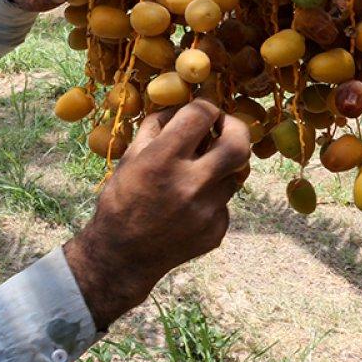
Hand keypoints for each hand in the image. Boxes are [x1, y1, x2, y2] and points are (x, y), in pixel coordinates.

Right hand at [62, 100, 250, 329]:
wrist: (124, 255)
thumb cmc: (122, 200)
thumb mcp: (130, 157)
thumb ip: (156, 126)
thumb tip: (180, 106)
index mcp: (163, 160)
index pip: (201, 115)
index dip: (205, 106)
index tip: (202, 111)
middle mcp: (190, 184)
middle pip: (239, 143)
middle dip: (235, 126)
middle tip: (223, 127)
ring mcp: (207, 211)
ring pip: (235, 173)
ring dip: (221, 164)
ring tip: (198, 170)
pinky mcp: (217, 230)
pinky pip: (225, 201)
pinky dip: (212, 195)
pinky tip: (190, 204)